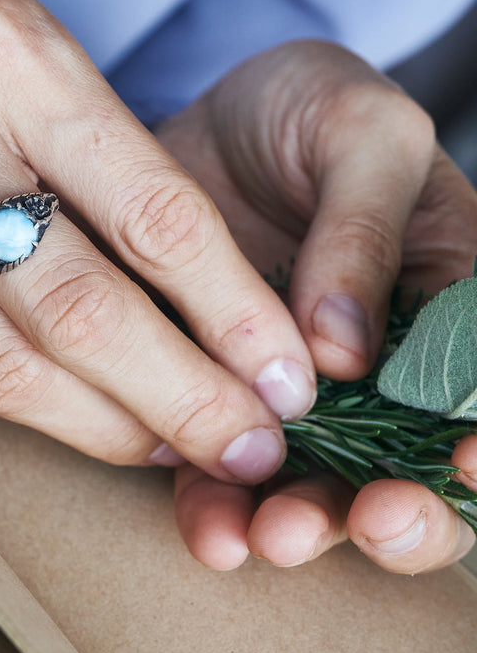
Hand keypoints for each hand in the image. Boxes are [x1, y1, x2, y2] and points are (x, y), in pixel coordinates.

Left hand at [157, 40, 476, 572]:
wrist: (202, 124)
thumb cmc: (304, 113)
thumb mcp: (360, 132)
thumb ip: (366, 231)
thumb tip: (349, 352)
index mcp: (446, 305)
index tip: (464, 468)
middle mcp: (380, 370)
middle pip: (409, 470)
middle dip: (395, 513)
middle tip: (369, 523)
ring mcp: (294, 394)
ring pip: (314, 488)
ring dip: (300, 525)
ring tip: (270, 538)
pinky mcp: (216, 397)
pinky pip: (220, 466)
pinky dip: (217, 505)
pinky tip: (209, 529)